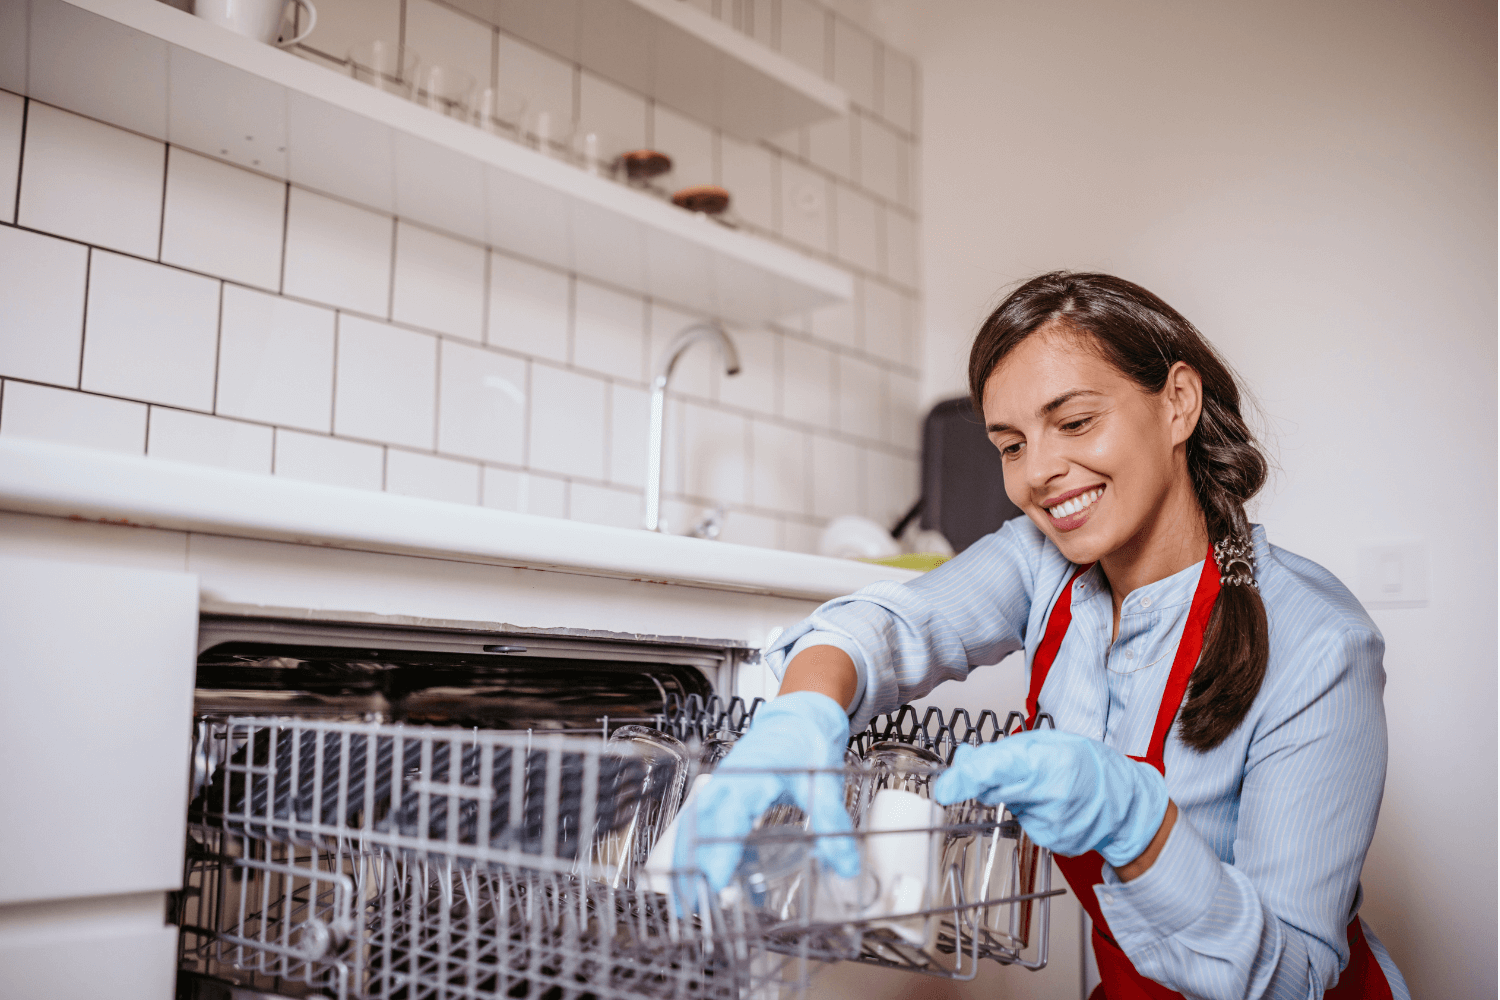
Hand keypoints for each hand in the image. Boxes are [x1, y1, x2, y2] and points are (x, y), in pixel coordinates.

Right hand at [671, 691, 858, 910]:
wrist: (797, 720)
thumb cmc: (805, 744)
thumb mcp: (823, 781)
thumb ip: (832, 822)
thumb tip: (845, 865)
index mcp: (751, 776)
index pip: (729, 816)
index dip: (720, 851)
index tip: (717, 882)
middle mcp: (728, 783)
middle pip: (701, 827)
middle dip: (692, 866)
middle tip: (691, 906)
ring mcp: (722, 789)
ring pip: (697, 829)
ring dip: (691, 864)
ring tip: (689, 903)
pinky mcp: (726, 799)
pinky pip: (710, 829)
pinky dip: (712, 856)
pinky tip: (731, 884)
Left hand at [932, 729, 1169, 867]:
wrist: (1124, 800)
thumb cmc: (1087, 764)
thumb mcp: (1045, 742)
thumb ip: (1001, 751)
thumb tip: (964, 760)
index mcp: (1050, 763)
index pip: (998, 770)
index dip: (967, 779)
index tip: (944, 788)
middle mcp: (1052, 798)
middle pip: (995, 791)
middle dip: (985, 781)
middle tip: (1011, 768)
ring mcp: (1053, 825)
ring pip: (1007, 807)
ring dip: (1013, 794)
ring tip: (1043, 785)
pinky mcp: (1053, 843)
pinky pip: (1023, 823)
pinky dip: (1028, 811)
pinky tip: (1050, 804)